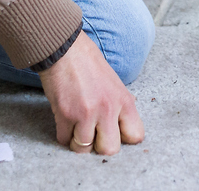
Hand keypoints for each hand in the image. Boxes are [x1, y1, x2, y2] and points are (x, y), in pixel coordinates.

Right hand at [38, 31, 144, 155]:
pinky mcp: (65, 115)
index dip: (124, 139)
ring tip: (76, 127)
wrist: (65, 49)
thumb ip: (119, 105)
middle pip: (110, 150)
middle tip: (93, 134)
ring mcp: (86, 114)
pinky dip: (63, 135)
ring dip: (78, 141)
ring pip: (84, 148)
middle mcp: (108, 109)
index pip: (135, 136)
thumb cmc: (88, 62)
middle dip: (99, 146)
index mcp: (124, 100)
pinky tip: (65, 121)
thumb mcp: (114, 82)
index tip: (114, 134)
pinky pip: (64, 139)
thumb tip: (122, 125)